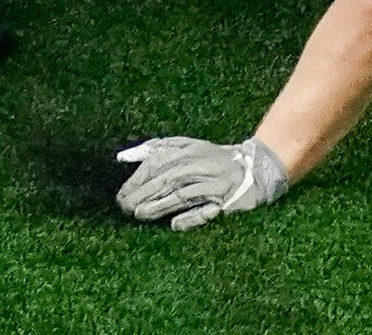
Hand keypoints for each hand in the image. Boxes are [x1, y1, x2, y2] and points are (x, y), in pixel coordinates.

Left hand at [115, 136, 289, 231]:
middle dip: (142, 194)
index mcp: (184, 151)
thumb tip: (122, 157)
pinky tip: (175, 226)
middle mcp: (196, 165)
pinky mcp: (224, 201)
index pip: (155, 165)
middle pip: (164, 180)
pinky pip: (206, 211)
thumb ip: (153, 149)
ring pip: (181, 195)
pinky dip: (191, 218)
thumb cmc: (208, 157)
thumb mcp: (182, 146)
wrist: (250, 167)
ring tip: (139, 215)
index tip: (121, 194)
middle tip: (124, 207)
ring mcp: (211, 184)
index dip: (136, 180)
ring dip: (159, 206)